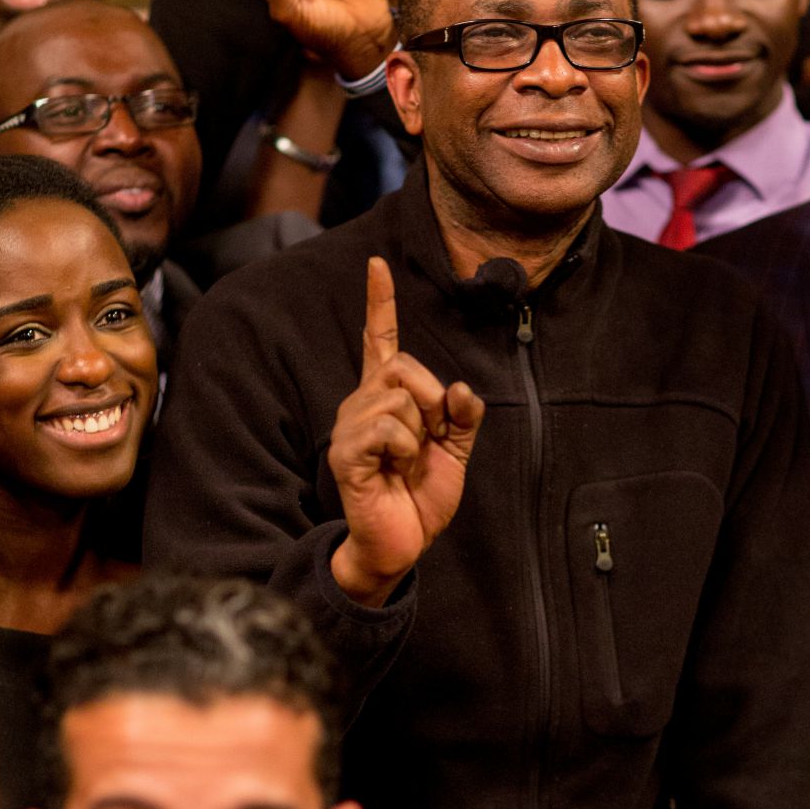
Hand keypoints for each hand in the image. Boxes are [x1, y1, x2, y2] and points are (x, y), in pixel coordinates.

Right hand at [329, 258, 484, 604]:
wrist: (403, 543)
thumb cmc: (420, 497)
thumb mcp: (455, 452)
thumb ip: (463, 417)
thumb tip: (460, 390)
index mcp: (386, 398)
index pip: (381, 341)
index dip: (380, 303)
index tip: (376, 264)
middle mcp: (362, 404)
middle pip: (403, 367)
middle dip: (432, 400)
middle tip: (429, 440)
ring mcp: (350, 426)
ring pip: (399, 398)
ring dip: (419, 432)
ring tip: (407, 462)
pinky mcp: (346, 453)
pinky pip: (388, 428)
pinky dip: (405, 449)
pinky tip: (393, 470)